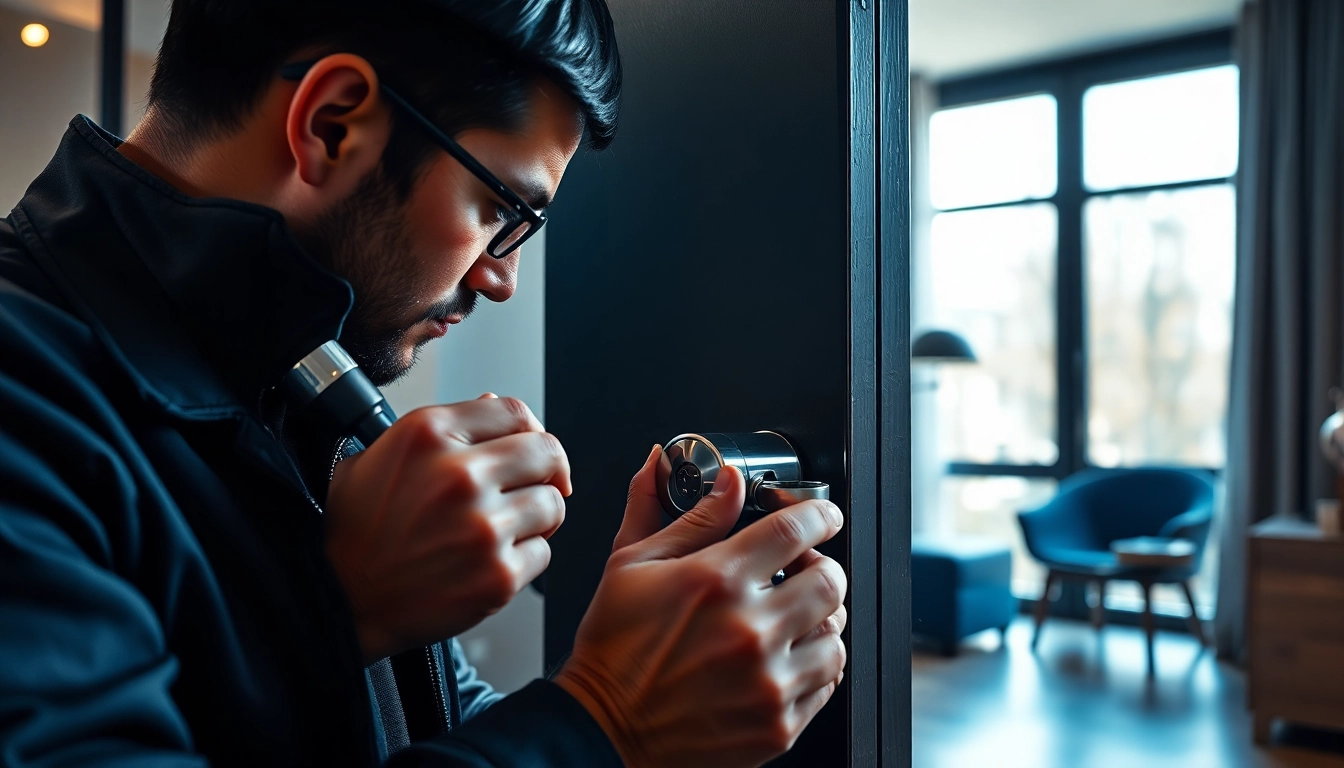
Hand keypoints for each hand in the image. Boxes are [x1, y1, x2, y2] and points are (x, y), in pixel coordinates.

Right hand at [324, 396, 569, 663]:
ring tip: (503, 529)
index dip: (527, 429)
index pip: (514, 410)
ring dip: (536, 517)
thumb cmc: (354, 532)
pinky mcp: (498, 574)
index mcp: (429, 434)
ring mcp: (483, 526)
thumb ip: (441, 429)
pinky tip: (490, 561)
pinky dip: (524, 558)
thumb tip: (493, 404)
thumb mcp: (377, 457)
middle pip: (546, 452)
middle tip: (530, 487)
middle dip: (546, 470)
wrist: (339, 601)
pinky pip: (543, 552)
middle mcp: (459, 474)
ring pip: (552, 504)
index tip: (527, 448)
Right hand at [554, 447, 846, 767]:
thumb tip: (722, 477)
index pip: (797, 529)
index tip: (822, 517)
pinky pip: (827, 682)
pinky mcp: (778, 723)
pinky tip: (787, 655)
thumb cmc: (614, 647)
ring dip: (822, 619)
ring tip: (793, 617)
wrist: (602, 728)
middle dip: (822, 568)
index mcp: (716, 581)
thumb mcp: (635, 564)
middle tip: (803, 570)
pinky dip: (816, 663)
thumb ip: (691, 516)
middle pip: (830, 581)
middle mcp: (749, 630)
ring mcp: (768, 681)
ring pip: (835, 634)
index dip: (819, 515)